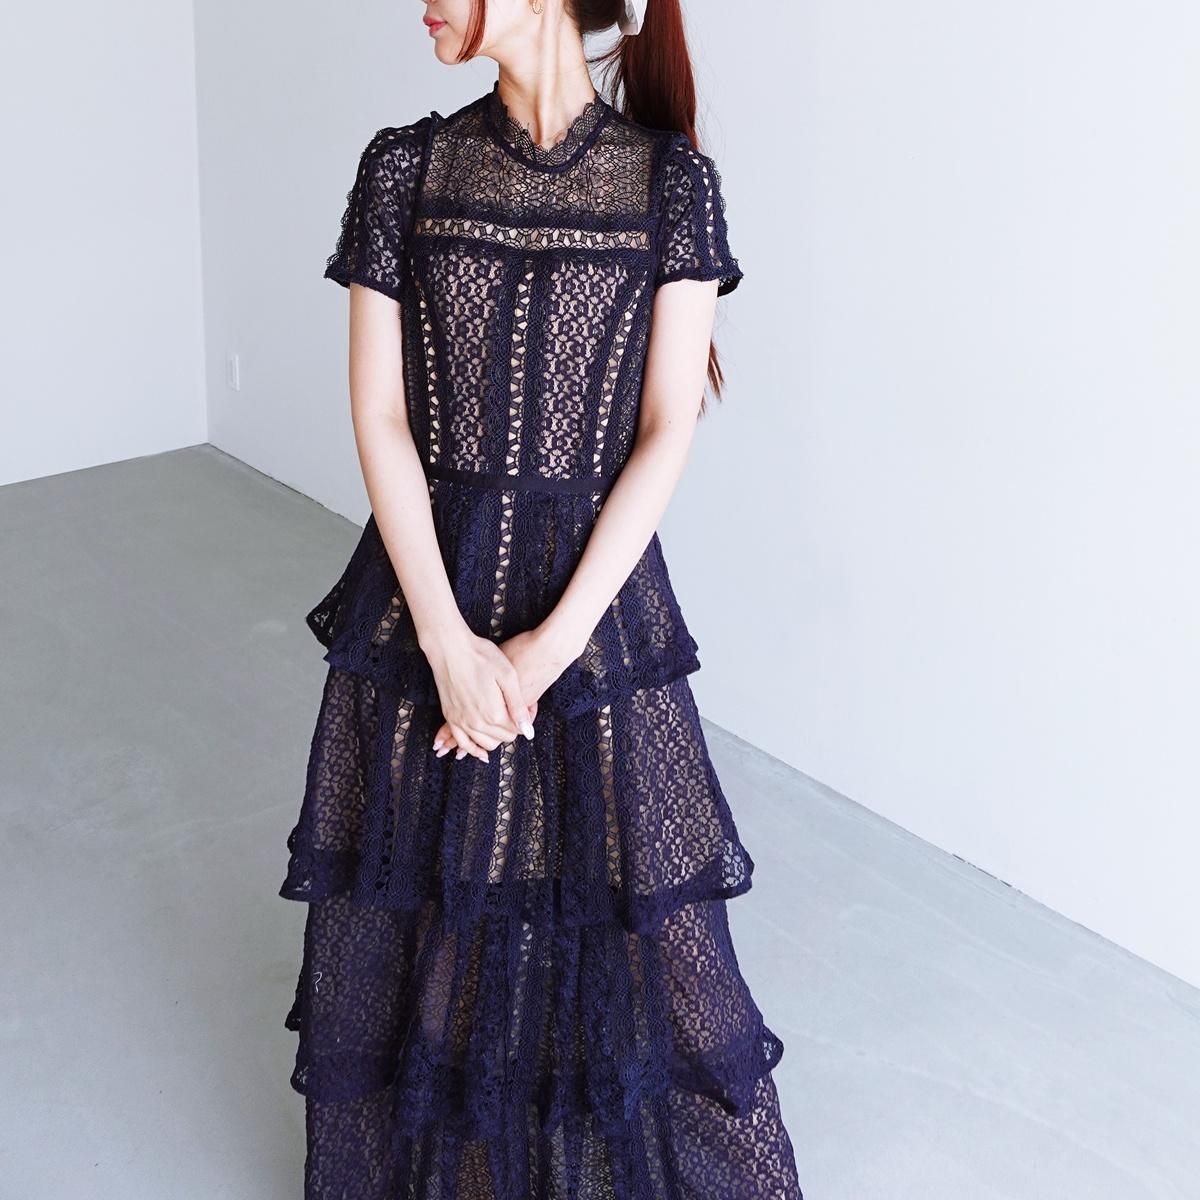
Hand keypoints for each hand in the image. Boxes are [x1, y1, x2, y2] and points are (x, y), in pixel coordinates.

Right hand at [431, 624, 578, 758]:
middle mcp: (476, 722)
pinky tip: (481, 751)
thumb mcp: (508, 676)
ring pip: (484, 744)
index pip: (516, 731)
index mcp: (494, 713)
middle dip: (511, 729)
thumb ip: (518, 706)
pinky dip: (473, 748)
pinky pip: (463, 742)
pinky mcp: (450, 717)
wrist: (450, 647)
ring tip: (502, 725)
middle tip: (515, 712)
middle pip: (502, 738)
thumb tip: (528, 731)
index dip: (524, 721)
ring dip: (495, 738)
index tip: (527, 707)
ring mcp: (461, 721)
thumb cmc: (481, 656)